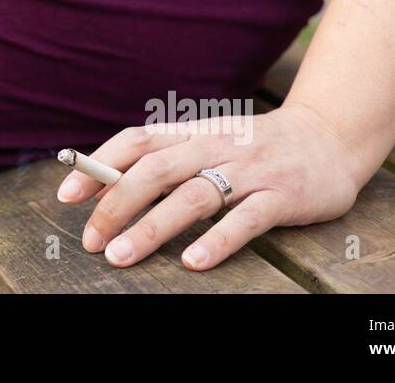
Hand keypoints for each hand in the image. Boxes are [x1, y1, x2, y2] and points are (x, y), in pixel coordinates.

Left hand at [56, 104, 363, 271]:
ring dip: (153, 227)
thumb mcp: (208, 142)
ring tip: (123, 256)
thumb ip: (165, 160)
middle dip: (116, 204)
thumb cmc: (253, 147)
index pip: (135, 141)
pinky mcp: (282, 196)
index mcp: (192, 132)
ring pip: (194, 196)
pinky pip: (245, 220)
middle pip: (156, 170)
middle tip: (92, 240)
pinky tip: (192, 261)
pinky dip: (216, 240)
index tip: (66, 196)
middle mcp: (215, 146)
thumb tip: (105, 188)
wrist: (328, 138)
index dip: (99, 166)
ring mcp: (250, 170)